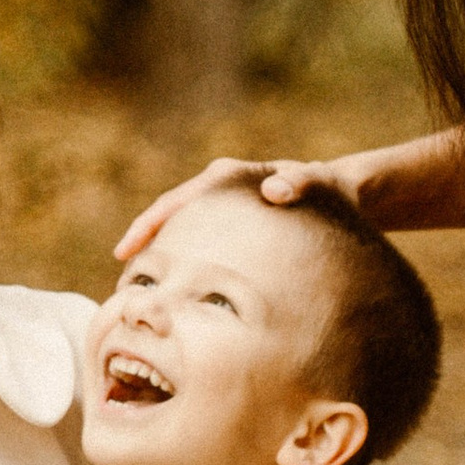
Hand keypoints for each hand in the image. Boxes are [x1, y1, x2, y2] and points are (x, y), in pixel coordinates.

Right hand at [115, 155, 352, 262]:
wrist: (342, 192)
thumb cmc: (329, 187)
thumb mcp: (319, 182)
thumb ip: (300, 181)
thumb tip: (274, 191)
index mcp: (226, 176)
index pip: (175, 201)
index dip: (147, 225)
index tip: (126, 251)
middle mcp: (217, 187)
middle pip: (168, 215)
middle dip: (143, 243)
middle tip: (123, 281)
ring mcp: (222, 206)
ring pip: (181, 229)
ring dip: (161, 253)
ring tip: (142, 288)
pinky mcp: (231, 224)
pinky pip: (199, 239)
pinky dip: (184, 258)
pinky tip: (180, 285)